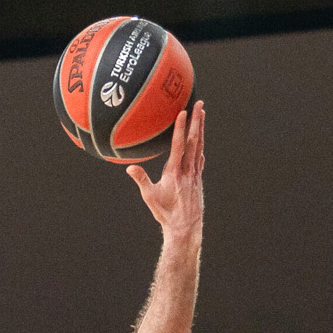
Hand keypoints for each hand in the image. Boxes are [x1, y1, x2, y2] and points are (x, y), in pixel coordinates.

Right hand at [126, 101, 203, 233]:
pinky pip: (200, 158)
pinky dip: (200, 146)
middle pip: (194, 141)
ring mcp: (195, 174)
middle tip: (200, 104)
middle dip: (196, 121)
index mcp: (175, 172)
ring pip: (199, 147)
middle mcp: (188, 170)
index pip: (179, 145)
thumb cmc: (166, 213)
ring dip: (200, 129)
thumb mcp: (150, 197)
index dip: (181, 128)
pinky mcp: (198, 179)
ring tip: (202, 114)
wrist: (185, 228)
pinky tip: (201, 141)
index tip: (183, 112)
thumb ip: (141, 180)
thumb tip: (129, 168)